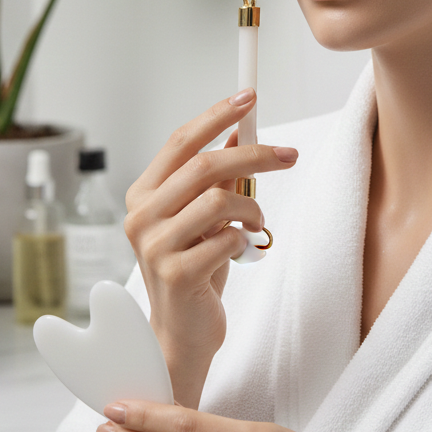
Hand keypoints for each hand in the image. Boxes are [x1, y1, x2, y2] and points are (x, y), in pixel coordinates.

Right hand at [124, 91, 297, 404]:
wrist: (182, 333)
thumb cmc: (195, 271)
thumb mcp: (204, 218)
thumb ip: (215, 177)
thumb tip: (239, 131)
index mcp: (144, 195)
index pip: (181, 141)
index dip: (217, 116)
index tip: (249, 98)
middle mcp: (142, 216)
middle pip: (205, 165)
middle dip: (255, 155)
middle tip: (289, 155)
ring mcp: (155, 246)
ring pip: (221, 200)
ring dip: (253, 209)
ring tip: (256, 225)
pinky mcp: (176, 273)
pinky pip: (228, 238)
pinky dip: (246, 241)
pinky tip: (243, 252)